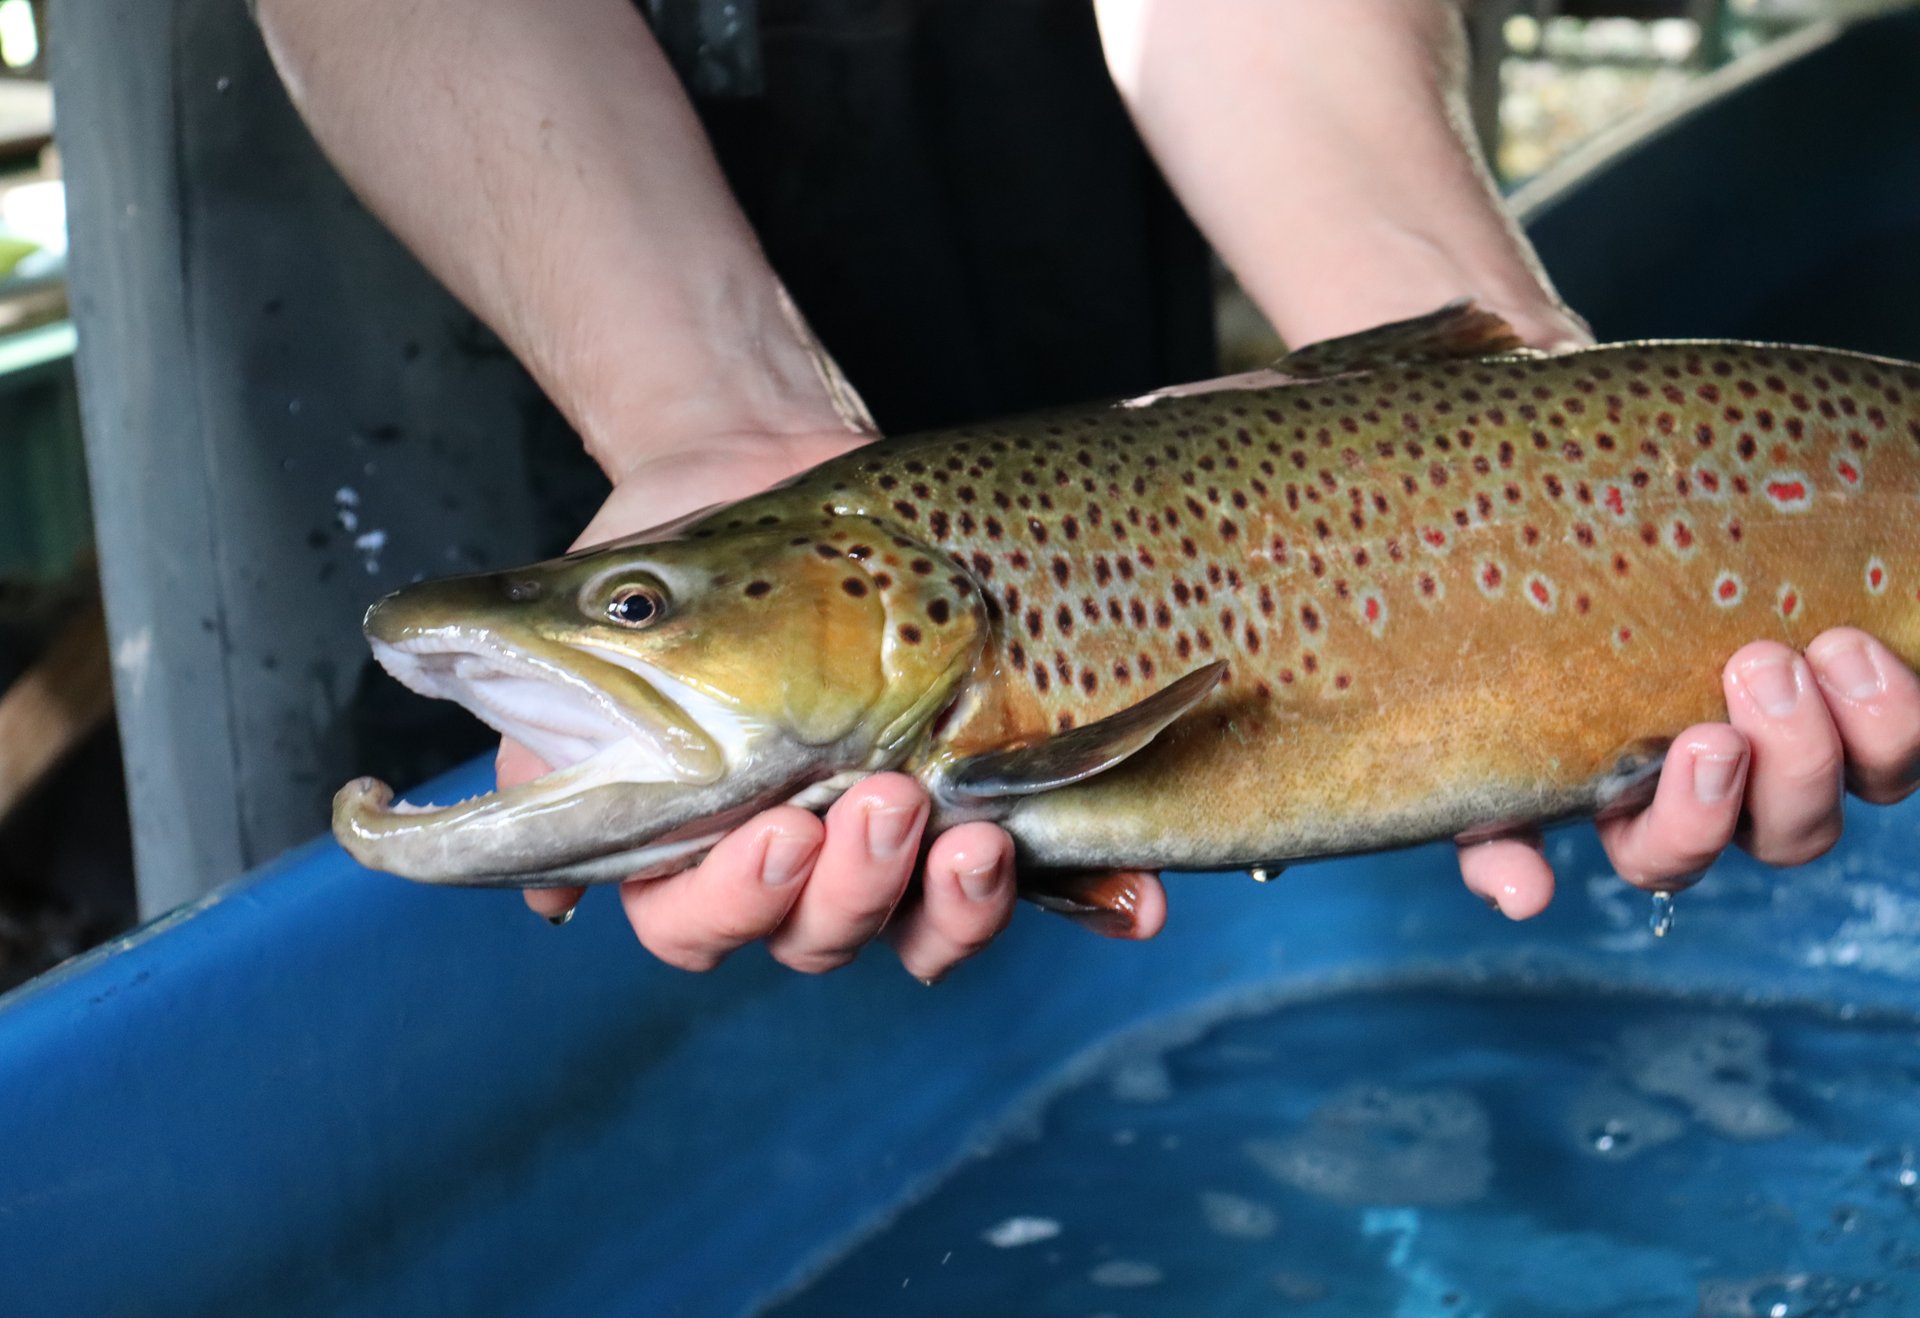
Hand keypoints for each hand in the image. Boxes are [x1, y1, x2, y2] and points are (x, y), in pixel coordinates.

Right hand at [508, 433, 1148, 981]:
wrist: (755, 461)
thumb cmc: (665, 558)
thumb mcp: (591, 640)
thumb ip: (547, 752)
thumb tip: (543, 900)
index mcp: (697, 841)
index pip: (702, 927)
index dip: (738, 904)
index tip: (777, 828)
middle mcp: (799, 859)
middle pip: (819, 939)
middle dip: (855, 890)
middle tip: (884, 800)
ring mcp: (898, 836)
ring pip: (925, 929)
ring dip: (957, 905)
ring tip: (979, 833)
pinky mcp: (986, 794)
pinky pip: (1051, 877)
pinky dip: (1095, 899)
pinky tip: (1138, 903)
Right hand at [1458, 631, 1919, 917]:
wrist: (1625, 551)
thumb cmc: (1540, 652)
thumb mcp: (1493, 741)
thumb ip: (1491, 826)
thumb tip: (1525, 898)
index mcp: (1643, 812)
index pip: (1670, 858)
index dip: (1697, 820)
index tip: (1703, 742)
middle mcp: (1744, 798)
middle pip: (1790, 834)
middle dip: (1789, 760)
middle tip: (1759, 667)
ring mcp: (1818, 749)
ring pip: (1869, 786)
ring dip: (1862, 732)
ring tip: (1831, 649)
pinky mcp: (1869, 701)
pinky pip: (1912, 729)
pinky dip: (1899, 700)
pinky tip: (1860, 644)